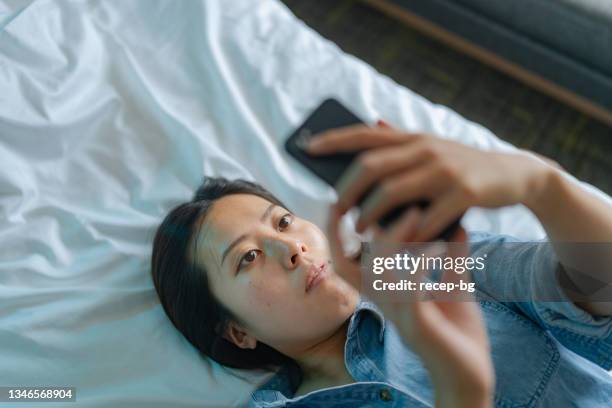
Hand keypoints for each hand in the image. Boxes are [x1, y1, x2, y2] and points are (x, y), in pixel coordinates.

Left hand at [311, 122, 554, 240]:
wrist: (516, 174)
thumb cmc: (463, 167)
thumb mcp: (433, 148)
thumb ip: (403, 141)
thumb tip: (371, 124)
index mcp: (413, 138)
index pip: (365, 134)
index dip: (334, 139)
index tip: (307, 147)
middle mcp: (425, 148)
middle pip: (371, 165)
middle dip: (347, 188)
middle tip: (336, 208)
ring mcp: (445, 169)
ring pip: (392, 191)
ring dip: (371, 213)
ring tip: (360, 229)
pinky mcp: (464, 192)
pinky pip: (425, 216)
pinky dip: (408, 232)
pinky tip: (398, 243)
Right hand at [326, 203, 493, 407]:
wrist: (472, 376)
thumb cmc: (458, 334)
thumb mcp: (454, 287)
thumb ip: (451, 257)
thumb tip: (456, 222)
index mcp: (387, 293)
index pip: (349, 261)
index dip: (338, 234)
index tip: (341, 203)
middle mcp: (384, 302)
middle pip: (347, 265)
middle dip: (347, 231)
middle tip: (368, 199)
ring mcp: (398, 314)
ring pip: (378, 271)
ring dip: (394, 239)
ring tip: (415, 213)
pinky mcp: (417, 325)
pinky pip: (408, 288)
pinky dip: (418, 262)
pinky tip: (436, 245)